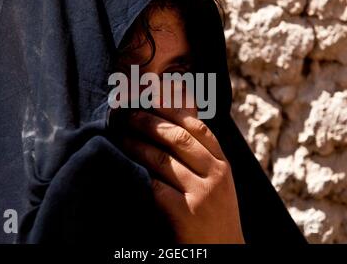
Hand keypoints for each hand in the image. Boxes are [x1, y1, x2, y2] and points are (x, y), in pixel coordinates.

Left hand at [120, 107, 244, 243]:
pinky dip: (141, 176)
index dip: (174, 110)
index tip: (154, 98)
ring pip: (163, 160)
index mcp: (223, 164)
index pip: (198, 128)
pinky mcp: (185, 214)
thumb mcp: (218, 181)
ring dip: (138, 145)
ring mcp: (201, 195)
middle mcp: (215, 175)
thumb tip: (177, 125)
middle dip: (151, 123)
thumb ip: (203, 155)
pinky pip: (156, 188)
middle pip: (179, 139)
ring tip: (121, 136)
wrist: (224, 250)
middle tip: (130, 115)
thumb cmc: (216, 213)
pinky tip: (128, 168)